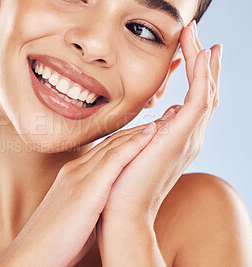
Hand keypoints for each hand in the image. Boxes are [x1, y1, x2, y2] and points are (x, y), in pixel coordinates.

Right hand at [0, 123, 158, 266]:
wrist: (33, 254)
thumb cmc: (56, 242)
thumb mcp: (78, 215)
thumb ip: (93, 203)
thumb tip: (110, 205)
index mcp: (73, 176)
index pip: (105, 151)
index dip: (128, 140)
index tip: (148, 134)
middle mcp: (75, 170)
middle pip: (111, 143)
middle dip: (137, 130)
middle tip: (163, 119)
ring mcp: (78, 177)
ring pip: (114, 146)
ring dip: (141, 132)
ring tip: (165, 121)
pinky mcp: (85, 189)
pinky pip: (113, 159)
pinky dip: (133, 145)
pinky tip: (151, 134)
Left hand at [97, 20, 221, 264]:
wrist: (121, 215)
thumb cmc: (123, 187)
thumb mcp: (136, 153)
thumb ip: (149, 136)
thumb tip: (158, 120)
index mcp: (175, 141)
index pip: (191, 103)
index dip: (194, 78)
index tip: (192, 55)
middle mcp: (187, 139)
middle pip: (203, 95)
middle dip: (203, 66)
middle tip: (202, 39)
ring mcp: (186, 139)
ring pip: (205, 93)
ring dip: (204, 63)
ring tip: (202, 38)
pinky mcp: (178, 138)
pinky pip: (198, 99)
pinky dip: (203, 76)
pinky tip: (203, 55)